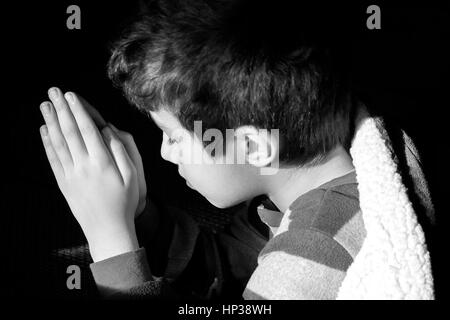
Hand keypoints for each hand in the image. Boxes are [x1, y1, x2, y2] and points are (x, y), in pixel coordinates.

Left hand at [39, 87, 138, 261]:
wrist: (108, 229)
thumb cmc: (125, 202)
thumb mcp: (133, 177)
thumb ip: (121, 152)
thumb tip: (109, 131)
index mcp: (102, 162)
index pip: (87, 130)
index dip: (78, 111)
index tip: (71, 95)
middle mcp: (84, 166)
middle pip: (69, 132)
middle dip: (61, 109)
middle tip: (53, 91)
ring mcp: (71, 175)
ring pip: (58, 143)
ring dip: (51, 122)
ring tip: (45, 105)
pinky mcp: (63, 184)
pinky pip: (53, 159)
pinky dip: (47, 143)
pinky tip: (44, 130)